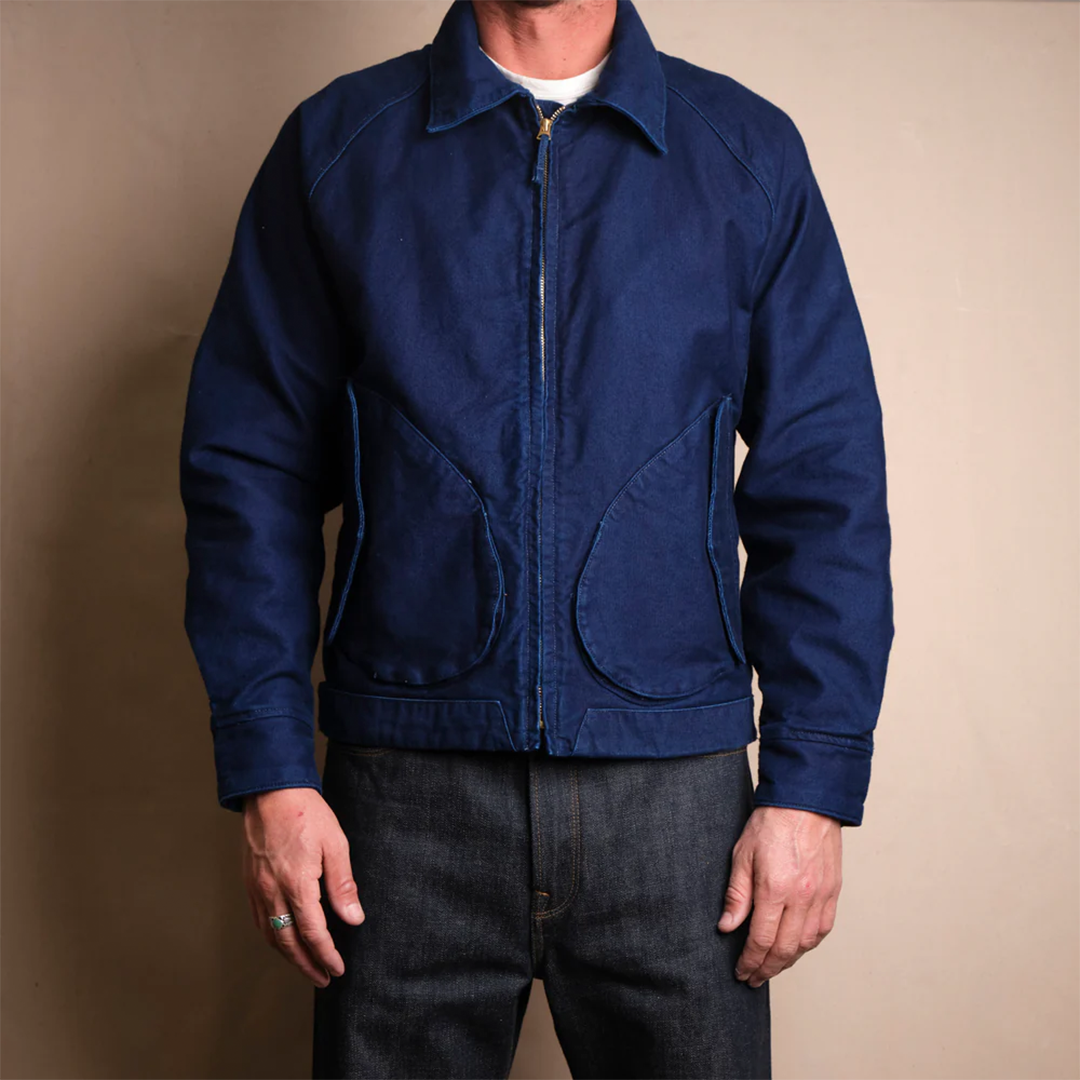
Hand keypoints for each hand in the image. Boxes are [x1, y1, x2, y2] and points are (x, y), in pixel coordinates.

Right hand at [241, 787, 364, 986]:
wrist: (270, 792)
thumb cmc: (306, 814)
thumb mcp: (335, 844)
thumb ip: (342, 885)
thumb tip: (353, 918)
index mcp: (296, 884)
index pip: (313, 933)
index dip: (326, 955)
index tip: (338, 968)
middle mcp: (272, 892)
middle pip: (289, 942)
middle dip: (307, 965)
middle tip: (323, 979)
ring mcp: (258, 888)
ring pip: (271, 935)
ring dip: (289, 956)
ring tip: (306, 966)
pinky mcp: (250, 882)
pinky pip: (260, 920)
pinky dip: (273, 938)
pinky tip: (283, 940)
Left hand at [718, 805, 842, 987]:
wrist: (807, 801)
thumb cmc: (771, 823)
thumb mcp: (742, 854)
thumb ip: (737, 894)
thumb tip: (727, 926)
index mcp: (776, 889)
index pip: (761, 940)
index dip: (750, 961)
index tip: (741, 972)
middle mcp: (802, 898)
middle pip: (785, 949)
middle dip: (767, 968)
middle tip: (753, 978)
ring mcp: (821, 896)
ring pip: (806, 943)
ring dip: (789, 961)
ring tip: (772, 966)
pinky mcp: (833, 891)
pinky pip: (823, 929)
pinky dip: (809, 944)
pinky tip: (797, 947)